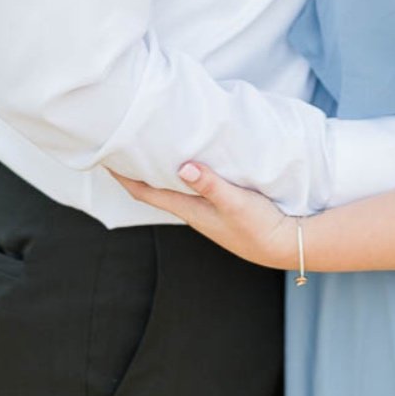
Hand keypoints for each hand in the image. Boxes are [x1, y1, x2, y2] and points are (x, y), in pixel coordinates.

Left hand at [110, 163, 298, 269]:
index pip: (147, 193)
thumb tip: (183, 167)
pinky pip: (192, 190)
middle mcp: (194, 212)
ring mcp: (207, 213)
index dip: (125, 178)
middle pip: (155, 190)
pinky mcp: (222, 210)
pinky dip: (182, 177)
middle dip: (137, 172)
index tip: (106, 160)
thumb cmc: (261, 228)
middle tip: (123, 149)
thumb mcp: (236, 203)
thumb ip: (211, 185)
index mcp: (191, 210)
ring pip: (173, 190)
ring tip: (150, 152)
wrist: (288, 246)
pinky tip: (188, 166)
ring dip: (159, 173)